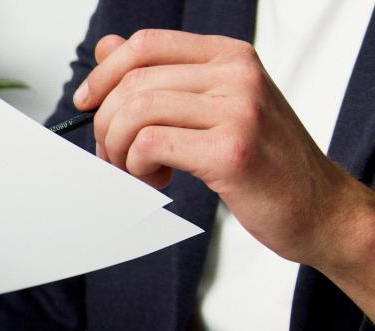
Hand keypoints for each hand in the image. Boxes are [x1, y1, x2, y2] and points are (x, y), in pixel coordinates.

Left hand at [74, 29, 374, 270]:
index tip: (87, 102)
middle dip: (108, 124)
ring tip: (138, 170)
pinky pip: (151, 145)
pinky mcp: (231, 151)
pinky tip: (160, 179)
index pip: (146, 44)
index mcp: (231, 56)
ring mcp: (239, 111)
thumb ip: (164, 76)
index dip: (104, 73)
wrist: (319, 209)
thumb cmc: (264, 161)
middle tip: (115, 155)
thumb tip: (108, 48)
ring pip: (137, 113)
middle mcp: (238, 75)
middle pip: (134, 82)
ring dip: (121, 149)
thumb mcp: (215, 107)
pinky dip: (138, 167)